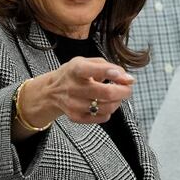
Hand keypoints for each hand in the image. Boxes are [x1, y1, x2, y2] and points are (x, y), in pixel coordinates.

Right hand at [16, 57, 133, 131]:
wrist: (52, 91)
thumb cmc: (74, 74)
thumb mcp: (87, 62)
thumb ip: (109, 67)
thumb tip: (128, 79)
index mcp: (76, 69)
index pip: (93, 70)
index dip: (110, 73)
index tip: (123, 76)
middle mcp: (72, 87)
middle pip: (106, 93)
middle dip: (124, 91)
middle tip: (127, 88)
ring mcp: (73, 104)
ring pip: (107, 107)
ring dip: (117, 102)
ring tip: (115, 96)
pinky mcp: (75, 117)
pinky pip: (102, 117)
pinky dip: (109, 111)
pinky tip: (105, 104)